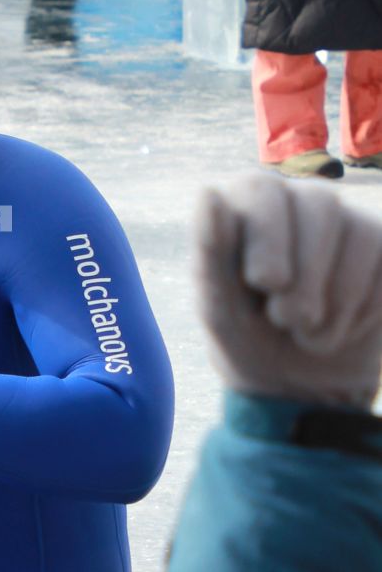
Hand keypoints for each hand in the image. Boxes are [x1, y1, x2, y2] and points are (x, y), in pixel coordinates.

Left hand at [196, 175, 381, 410]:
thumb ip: (209, 249)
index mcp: (247, 203)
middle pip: (320, 205)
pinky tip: (336, 329)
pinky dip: (361, 310)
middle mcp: (298, 199)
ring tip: (302, 330)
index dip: (268, 236)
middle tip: (282, 319)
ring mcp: (346, 222)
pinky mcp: (381, 249)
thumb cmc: (244, 333)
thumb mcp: (217, 302)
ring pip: (360, 233)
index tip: (263, 283)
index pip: (262, 189)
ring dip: (333, 300)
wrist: (295, 383)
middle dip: (304, 275)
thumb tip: (207, 190)